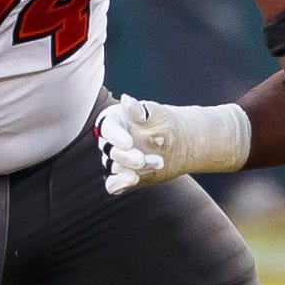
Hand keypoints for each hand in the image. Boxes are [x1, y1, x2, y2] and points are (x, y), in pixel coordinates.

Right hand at [96, 96, 252, 194]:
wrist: (177, 142)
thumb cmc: (164, 122)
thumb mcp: (155, 113)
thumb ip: (139, 109)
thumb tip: (126, 99)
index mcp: (115, 121)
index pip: (107, 129)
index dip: (115, 136)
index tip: (128, 143)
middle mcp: (111, 141)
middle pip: (111, 151)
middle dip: (127, 157)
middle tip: (142, 159)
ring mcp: (116, 160)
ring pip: (115, 168)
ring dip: (131, 169)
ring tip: (158, 163)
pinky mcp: (122, 176)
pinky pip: (112, 184)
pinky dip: (119, 184)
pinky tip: (133, 179)